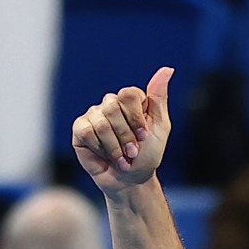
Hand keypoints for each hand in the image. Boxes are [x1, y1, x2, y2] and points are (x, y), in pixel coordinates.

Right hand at [73, 66, 174, 191]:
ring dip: (115, 147)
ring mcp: (94, 115)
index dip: (136, 118)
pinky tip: (105, 156)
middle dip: (126, 135)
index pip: (128, 94)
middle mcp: (110, 104)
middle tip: (133, 151)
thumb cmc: (147, 155)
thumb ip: (159, 98)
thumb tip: (168, 69)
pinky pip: (87, 132)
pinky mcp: (80, 129)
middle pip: (113, 107)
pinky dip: (100, 148)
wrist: (131, 180)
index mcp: (130, 100)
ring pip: (101, 123)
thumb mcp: (160, 127)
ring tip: (122, 157)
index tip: (144, 135)